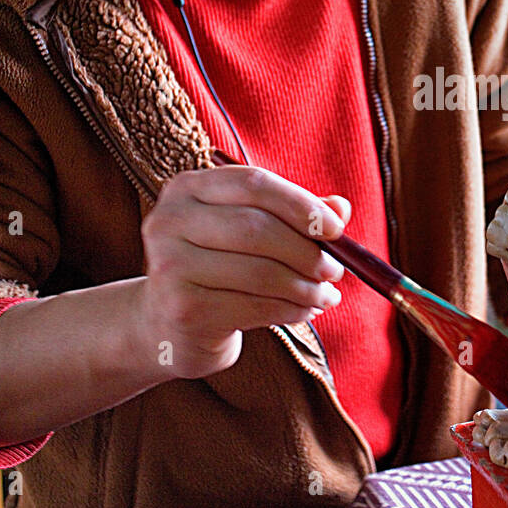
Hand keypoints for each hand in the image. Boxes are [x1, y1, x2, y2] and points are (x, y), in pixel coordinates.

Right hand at [136, 164, 351, 378]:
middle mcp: (169, 221)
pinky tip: (304, 311)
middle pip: (257, 228)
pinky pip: (254, 307)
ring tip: (325, 295)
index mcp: (187, 188)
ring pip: (259, 272)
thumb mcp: (251, 232)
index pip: (253, 183)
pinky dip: (291, 310)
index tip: (336, 229)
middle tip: (336, 270)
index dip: (301, 205)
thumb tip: (341, 207)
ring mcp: (170, 267)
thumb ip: (293, 215)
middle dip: (307, 251)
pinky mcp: (183, 310)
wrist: (166, 324)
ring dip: (305, 286)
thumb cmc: (218, 268)